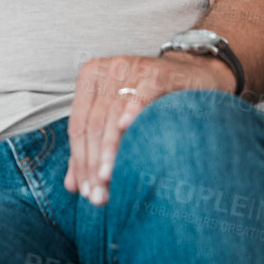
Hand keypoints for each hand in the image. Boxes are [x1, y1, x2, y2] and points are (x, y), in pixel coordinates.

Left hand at [64, 52, 237, 205]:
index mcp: (90, 78)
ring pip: (112, 113)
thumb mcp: (115, 120)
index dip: (80, 161)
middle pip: (93, 124)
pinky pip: (143, 93)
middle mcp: (107, 71)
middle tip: (99, 195)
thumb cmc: (149, 101)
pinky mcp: (159, 72)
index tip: (86, 192)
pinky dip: (133, 111)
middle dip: (93, 163)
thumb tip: (71, 186)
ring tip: (109, 178)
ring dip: (110, 149)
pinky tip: (126, 130)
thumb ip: (91, 149)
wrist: (192, 76)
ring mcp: (132, 68)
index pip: (78, 126)